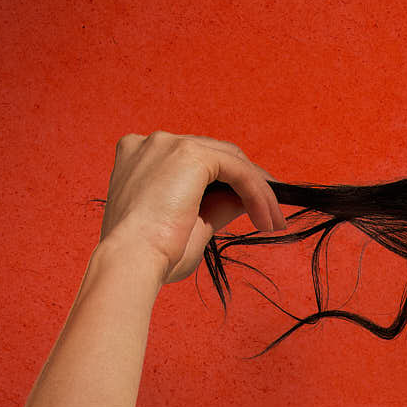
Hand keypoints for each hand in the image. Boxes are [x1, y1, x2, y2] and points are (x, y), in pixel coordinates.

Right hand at [98, 132, 285, 288]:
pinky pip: (237, 169)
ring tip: (274, 223)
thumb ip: (216, 206)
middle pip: (217, 155)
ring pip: (230, 160)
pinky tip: (266, 220)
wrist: (131, 262)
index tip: (252, 207)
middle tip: (272, 215)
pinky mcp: (190, 154)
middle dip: (250, 184)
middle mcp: (153, 144)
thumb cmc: (151, 255)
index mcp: (141, 158)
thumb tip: (245, 201)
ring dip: (259, 192)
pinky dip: (257, 193)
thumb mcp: (191, 225)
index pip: (197, 162)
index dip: (229, 182)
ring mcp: (169, 144)